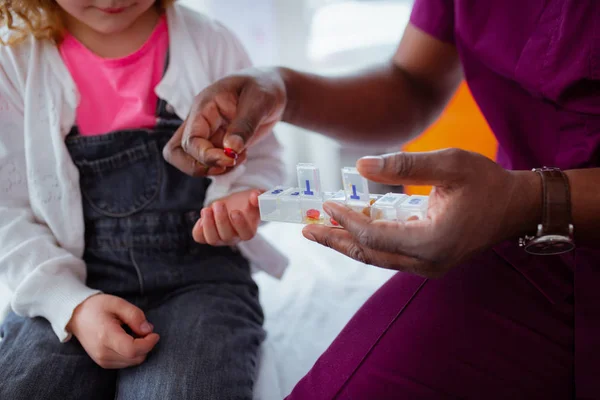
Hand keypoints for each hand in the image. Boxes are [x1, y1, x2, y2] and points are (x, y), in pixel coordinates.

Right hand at [67, 294, 159, 368]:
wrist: (76, 316)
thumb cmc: (97, 307)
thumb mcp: (118, 303)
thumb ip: (135, 316)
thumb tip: (148, 330)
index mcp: (106, 336)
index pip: (133, 350)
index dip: (148, 343)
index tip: (154, 333)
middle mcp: (103, 352)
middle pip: (135, 358)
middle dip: (146, 345)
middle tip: (144, 329)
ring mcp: (101, 359)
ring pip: (132, 362)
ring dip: (140, 350)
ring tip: (133, 333)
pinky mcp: (103, 362)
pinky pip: (125, 363)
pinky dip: (132, 353)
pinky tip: (127, 340)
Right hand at [163, 69, 285, 174]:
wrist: (273, 88)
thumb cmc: (264, 87)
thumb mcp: (259, 101)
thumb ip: (244, 125)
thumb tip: (230, 149)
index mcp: (204, 106)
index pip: (190, 139)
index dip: (206, 155)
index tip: (230, 158)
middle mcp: (200, 121)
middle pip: (178, 152)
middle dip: (200, 166)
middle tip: (228, 164)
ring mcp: (207, 133)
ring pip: (191, 159)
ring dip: (212, 168)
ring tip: (238, 158)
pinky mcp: (217, 142)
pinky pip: (209, 162)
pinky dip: (224, 167)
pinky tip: (241, 155)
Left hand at [193, 189, 262, 245]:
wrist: (234, 204)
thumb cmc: (248, 202)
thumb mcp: (257, 196)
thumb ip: (261, 196)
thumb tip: (255, 198)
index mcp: (249, 230)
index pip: (246, 234)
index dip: (240, 225)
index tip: (235, 211)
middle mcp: (234, 237)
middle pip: (227, 236)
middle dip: (221, 220)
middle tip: (218, 204)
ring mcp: (220, 238)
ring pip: (212, 239)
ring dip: (208, 224)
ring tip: (206, 210)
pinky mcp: (207, 235)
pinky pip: (199, 238)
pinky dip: (198, 229)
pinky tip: (202, 217)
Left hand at [302, 149, 540, 277]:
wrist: (516, 207)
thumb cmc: (487, 182)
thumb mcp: (449, 164)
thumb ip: (404, 165)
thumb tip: (361, 165)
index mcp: (431, 241)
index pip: (374, 236)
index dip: (347, 220)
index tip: (326, 205)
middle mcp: (427, 261)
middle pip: (369, 254)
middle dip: (336, 240)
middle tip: (306, 230)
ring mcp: (428, 265)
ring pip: (377, 257)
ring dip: (348, 242)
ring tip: (320, 229)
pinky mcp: (429, 260)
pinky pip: (389, 253)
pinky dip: (368, 241)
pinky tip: (351, 227)